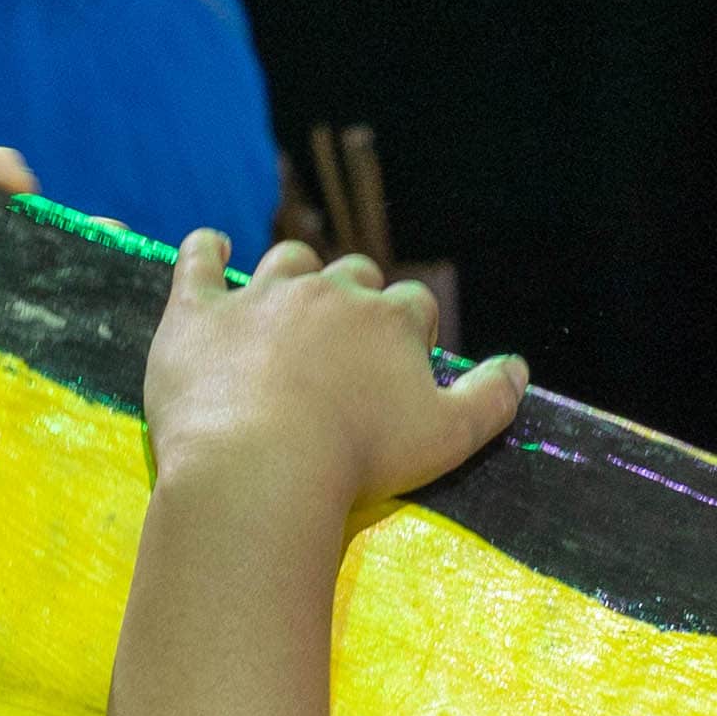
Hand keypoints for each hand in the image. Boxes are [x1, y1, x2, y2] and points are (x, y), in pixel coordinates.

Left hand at [139, 228, 510, 515]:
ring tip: (290, 300)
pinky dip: (205, 250)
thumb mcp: (447, 440)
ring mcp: (260, 297)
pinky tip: (211, 247)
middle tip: (346, 345)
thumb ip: (490, 401)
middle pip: (353, 275)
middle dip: (357, 298)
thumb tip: (518, 369)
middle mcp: (328, 292)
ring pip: (287, 260)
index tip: (404, 363)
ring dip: (294, 273)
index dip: (413, 331)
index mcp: (389, 320)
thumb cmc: (358, 460)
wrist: (258, 468)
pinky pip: (199, 260)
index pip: (414, 306)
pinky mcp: (198, 312)